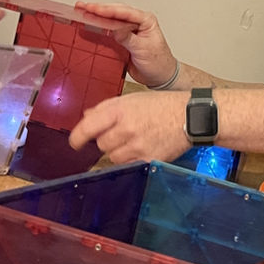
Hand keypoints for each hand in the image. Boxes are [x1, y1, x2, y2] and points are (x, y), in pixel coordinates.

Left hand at [68, 91, 190, 162]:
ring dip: (119, 151)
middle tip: (121, 133)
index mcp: (120, 110)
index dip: (78, 137)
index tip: (74, 142)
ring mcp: (138, 146)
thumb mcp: (131, 99)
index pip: (89, 127)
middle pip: (101, 144)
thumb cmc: (161, 105)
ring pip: (114, 157)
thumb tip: (87, 118)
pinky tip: (143, 148)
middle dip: (107, 140)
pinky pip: (129, 165)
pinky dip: (131, 159)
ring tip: (135, 140)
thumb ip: (106, 108)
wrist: (189, 117)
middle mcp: (127, 128)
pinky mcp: (148, 160)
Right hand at [75, 2, 176, 86]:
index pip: (124, 12)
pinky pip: (109, 30)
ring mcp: (129, 30)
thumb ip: (129, 39)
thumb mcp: (143, 50)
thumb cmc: (159, 63)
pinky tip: (89, 23)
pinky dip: (99, 26)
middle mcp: (137, 23)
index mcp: (146, 20)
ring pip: (111, 19)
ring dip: (97, 16)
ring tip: (82, 11)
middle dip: (99, 9)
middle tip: (83, 7)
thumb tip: (115, 30)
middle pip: (116, 12)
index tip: (94, 9)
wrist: (159, 77)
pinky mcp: (123, 39)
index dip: (108, 10)